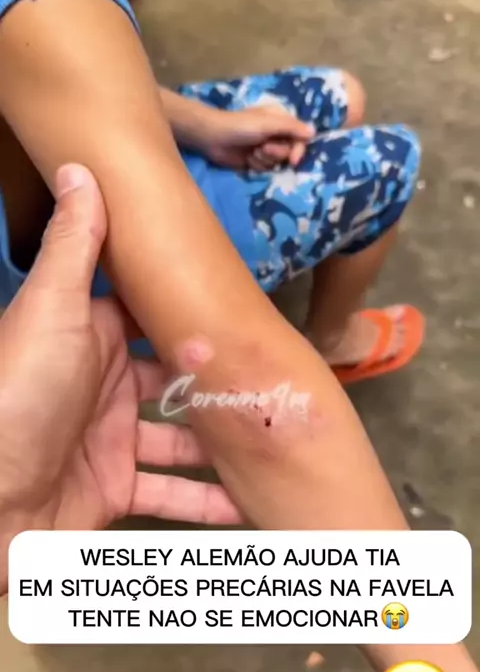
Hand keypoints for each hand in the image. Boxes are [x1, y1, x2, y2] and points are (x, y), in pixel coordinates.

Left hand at [0, 164, 240, 592]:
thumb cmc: (18, 397)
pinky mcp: (115, 493)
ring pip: (183, 444)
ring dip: (225, 447)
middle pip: (178, 384)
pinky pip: (171, 497)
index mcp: (92, 340)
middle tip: (276, 386)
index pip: (153, 319)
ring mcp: (111, 444)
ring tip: (277, 442)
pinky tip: (250, 504)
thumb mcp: (50, 312)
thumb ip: (75, 248)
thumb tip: (80, 167)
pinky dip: (208, 505)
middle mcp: (106, 389)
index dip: (194, 313)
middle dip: (222, 386)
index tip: (245, 310)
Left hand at [204, 105, 315, 170]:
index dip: (298, 150)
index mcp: (281, 120)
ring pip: (277, 163)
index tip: (292, 160)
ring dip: (264, 160)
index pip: (300, 138)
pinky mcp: (256, 160)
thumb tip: (313, 132)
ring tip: (252, 153)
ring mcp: (266, 148)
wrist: (213, 138)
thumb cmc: (240, 126)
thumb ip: (291, 128)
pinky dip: (257, 166)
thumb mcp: (268, 124)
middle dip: (275, 153)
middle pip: (289, 152)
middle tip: (261, 148)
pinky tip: (247, 160)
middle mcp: (276, 134)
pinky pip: (266, 169)